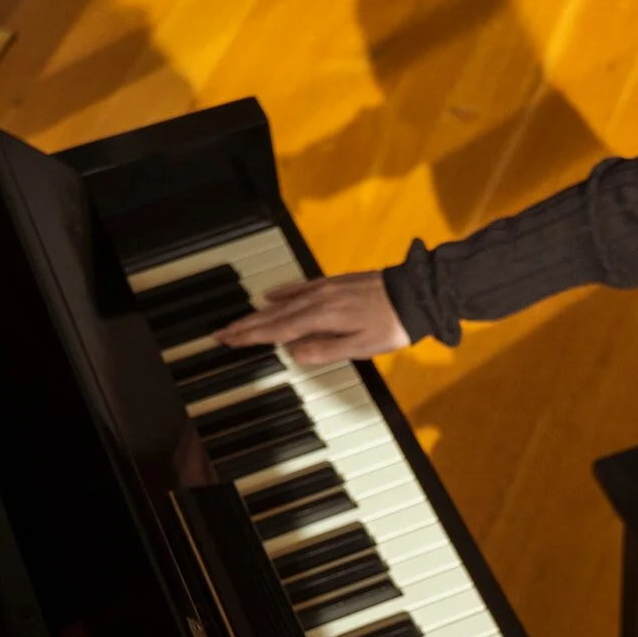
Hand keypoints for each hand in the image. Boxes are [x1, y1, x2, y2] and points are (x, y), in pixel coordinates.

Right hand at [211, 271, 410, 364]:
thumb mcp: (361, 347)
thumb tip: (294, 353)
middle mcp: (319, 300)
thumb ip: (325, 350)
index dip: (252, 336)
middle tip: (221, 332)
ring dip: (258, 312)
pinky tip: (272, 296)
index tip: (229, 340)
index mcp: (323, 317)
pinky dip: (282, 293)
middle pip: (274, 315)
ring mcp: (325, 290)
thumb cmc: (393, 325)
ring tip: (239, 321)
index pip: (278, 330)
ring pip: (283, 303)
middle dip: (245, 325)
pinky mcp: (334, 284)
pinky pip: (300, 289)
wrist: (416, 295)